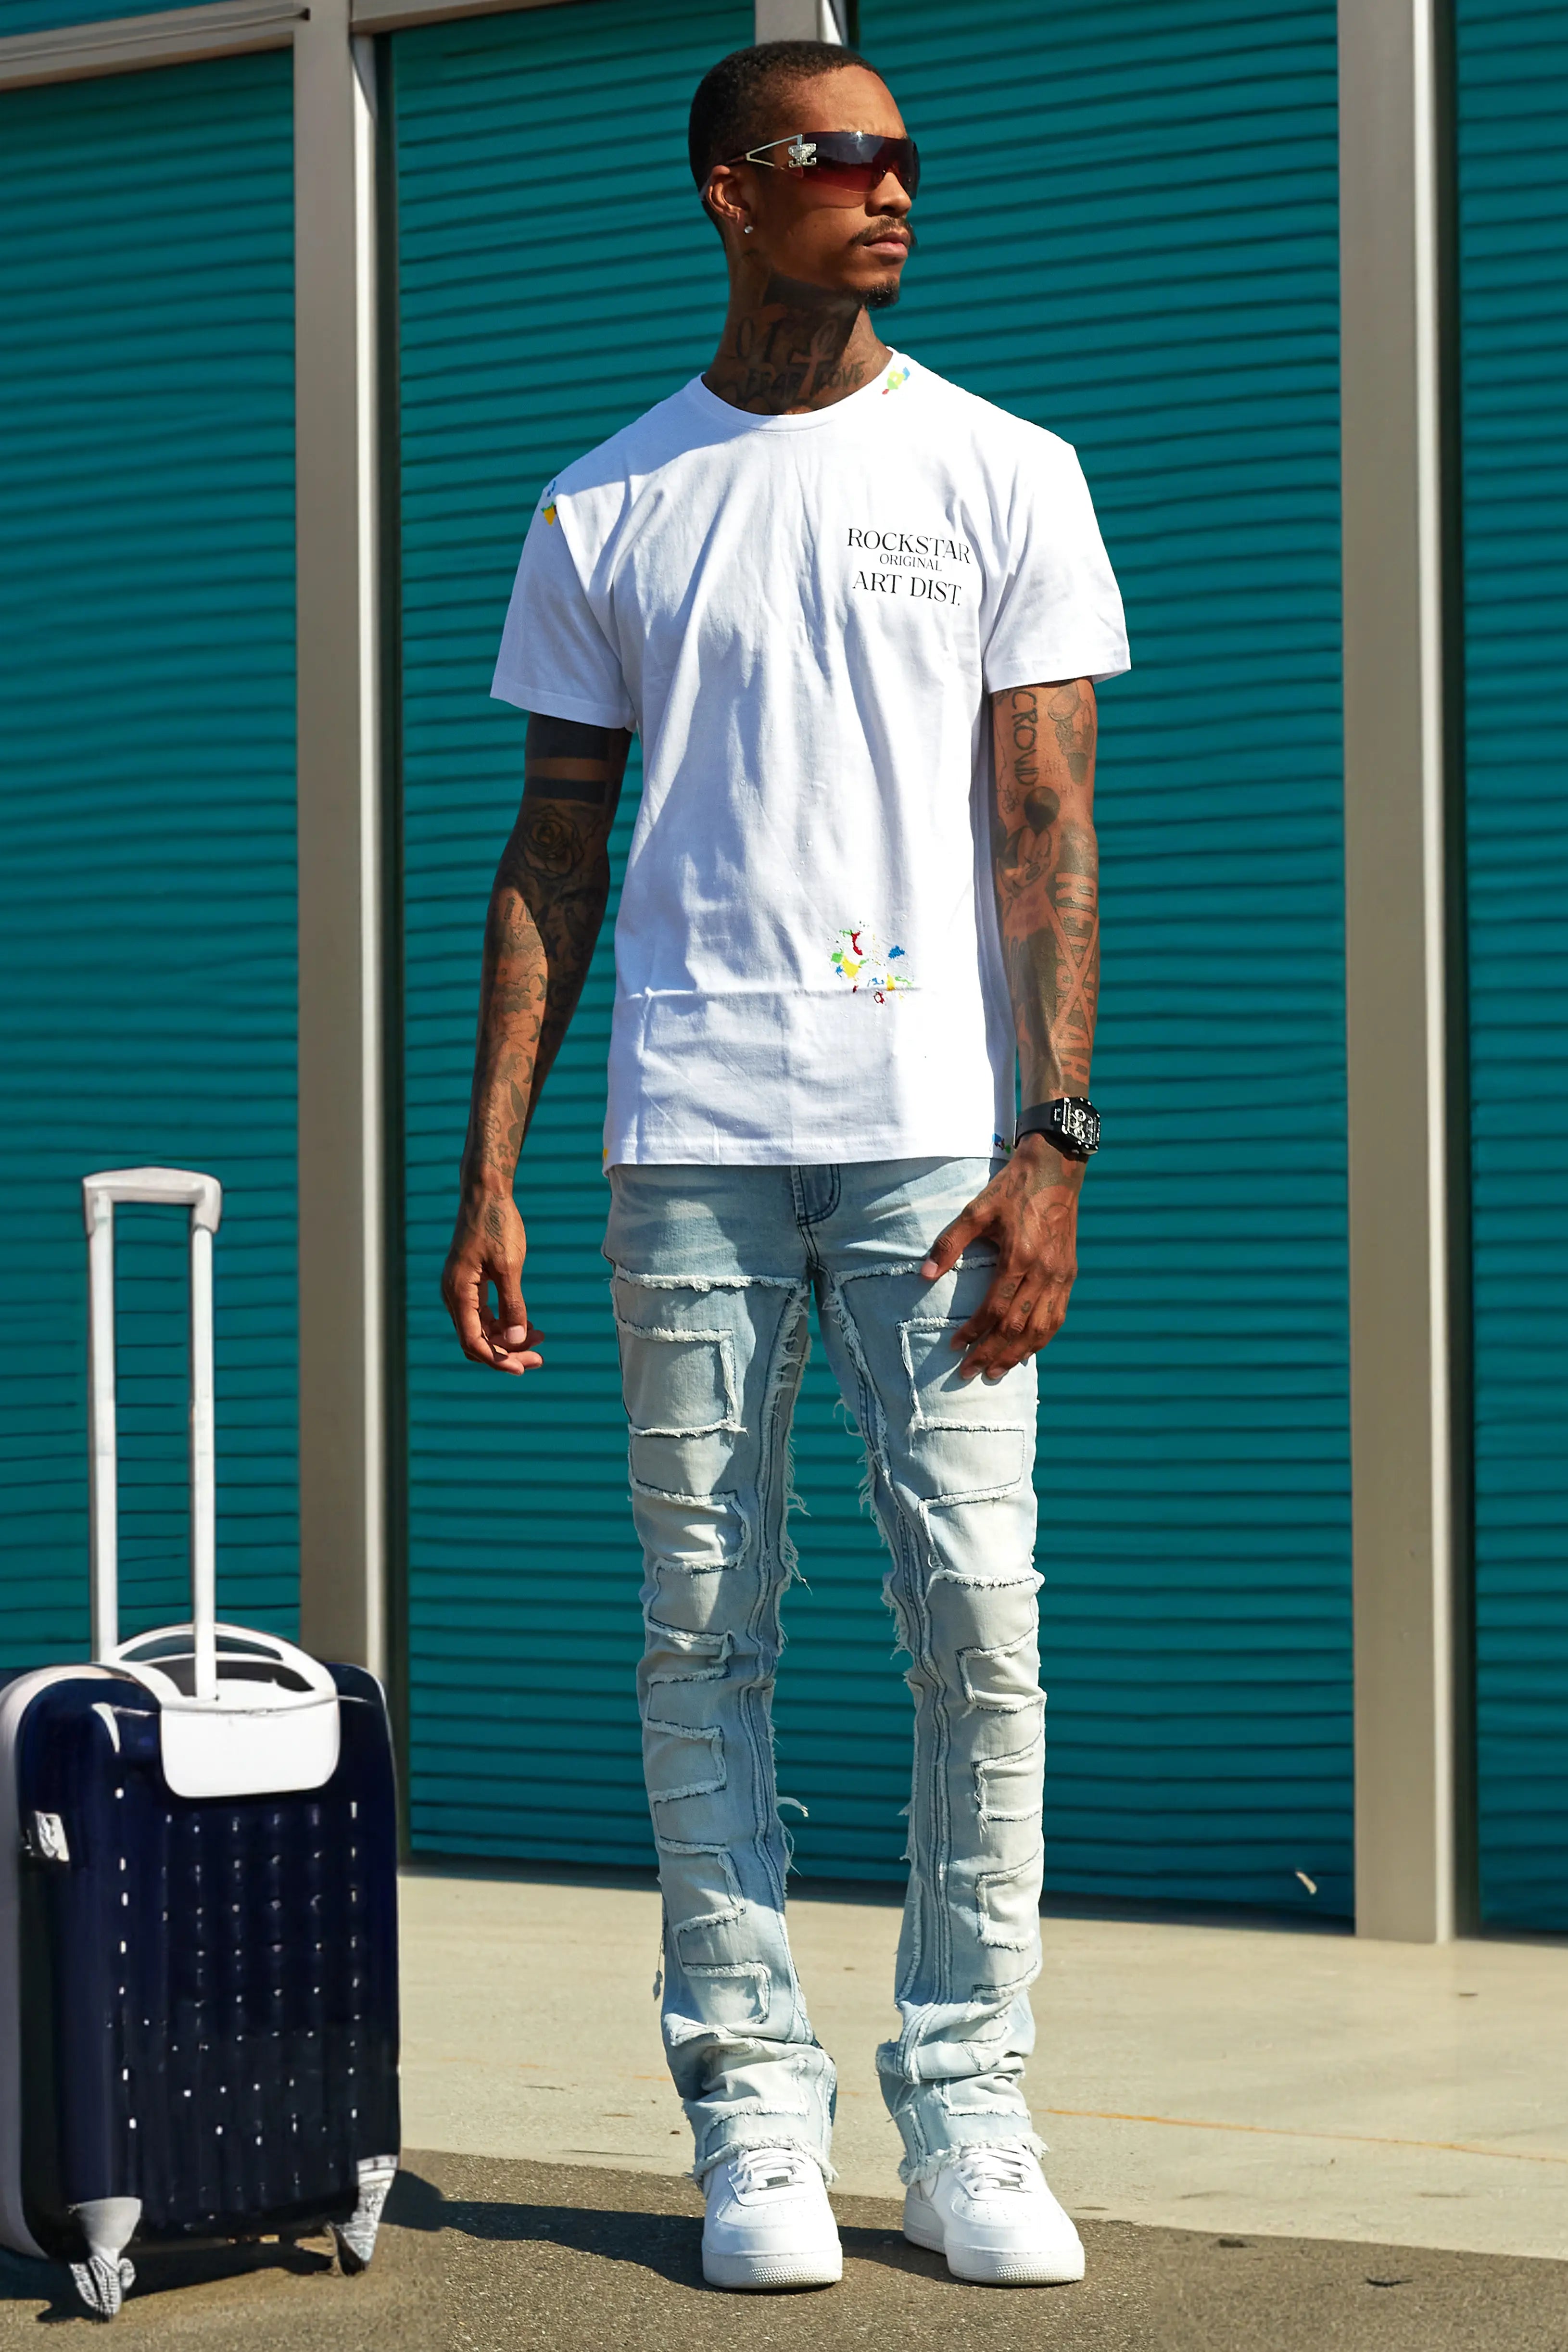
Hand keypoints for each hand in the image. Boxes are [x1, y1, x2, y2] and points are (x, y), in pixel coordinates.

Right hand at [441, 1186, 543, 1376]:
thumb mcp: (509, 1266)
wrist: (486, 1193)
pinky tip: (528, 1324)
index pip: (473, 1341)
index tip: (523, 1368)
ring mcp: (460, 1289)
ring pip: (481, 1329)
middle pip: (476, 1340)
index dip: (497, 1360)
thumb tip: (516, 1338)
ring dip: (508, 1339)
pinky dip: (503, 1323)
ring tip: (540, 1338)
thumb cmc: (497, 1225)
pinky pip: (483, 1314)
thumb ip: (512, 1303)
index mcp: (458, 1292)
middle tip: (539, 1358)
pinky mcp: (469, 1283)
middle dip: (507, 1353)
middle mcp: (453, 1295)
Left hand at [919, 1137, 1081, 1379]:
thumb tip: (924, 1275)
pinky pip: (1058, 1316)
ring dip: (1018, 1354)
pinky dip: (1043, 1338)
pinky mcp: (1069, 1273)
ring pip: (1042, 1328)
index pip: (995, 1309)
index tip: (955, 1348)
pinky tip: (1028, 1351)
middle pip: (1018, 1326)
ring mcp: (1061, 1274)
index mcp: (1019, 1256)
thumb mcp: (976, 1210)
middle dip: (992, 1353)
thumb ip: (950, 1243)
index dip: (974, 1333)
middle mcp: (1044, 1271)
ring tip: (997, 1372)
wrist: (1055, 1168)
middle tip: (970, 1373)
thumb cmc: (1012, 1189)